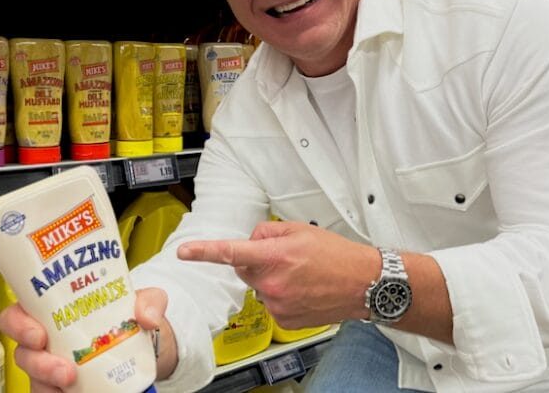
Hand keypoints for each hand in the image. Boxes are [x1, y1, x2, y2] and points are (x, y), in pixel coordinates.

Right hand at [0, 287, 170, 391]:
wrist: (145, 347)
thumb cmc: (131, 315)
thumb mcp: (145, 301)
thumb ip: (150, 301)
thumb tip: (146, 317)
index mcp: (54, 309)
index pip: (19, 313)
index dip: (18, 323)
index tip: (37, 332)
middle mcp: (47, 338)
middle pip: (22, 350)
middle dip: (34, 359)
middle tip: (59, 363)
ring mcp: (52, 366)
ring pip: (34, 377)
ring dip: (47, 379)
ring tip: (71, 380)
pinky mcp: (60, 388)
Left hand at [177, 221, 379, 328]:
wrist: (364, 284)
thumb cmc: (336, 255)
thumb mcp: (299, 230)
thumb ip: (267, 231)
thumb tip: (251, 239)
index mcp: (274, 256)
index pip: (231, 252)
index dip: (204, 252)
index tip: (184, 252)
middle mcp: (272, 282)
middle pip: (244, 268)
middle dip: (257, 260)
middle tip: (285, 257)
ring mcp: (277, 304)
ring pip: (258, 286)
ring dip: (270, 279)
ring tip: (300, 275)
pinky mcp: (283, 319)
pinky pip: (270, 302)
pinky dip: (280, 295)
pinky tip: (301, 290)